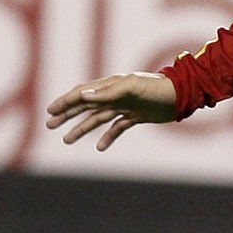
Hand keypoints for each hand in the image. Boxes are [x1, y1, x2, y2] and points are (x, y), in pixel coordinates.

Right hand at [45, 72, 177, 150]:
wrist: (183, 95)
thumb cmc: (157, 88)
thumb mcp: (132, 87)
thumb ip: (108, 92)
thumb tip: (83, 96)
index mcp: (111, 85)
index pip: (83, 93)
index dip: (66, 101)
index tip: (51, 111)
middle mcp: (116, 95)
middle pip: (86, 106)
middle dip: (67, 115)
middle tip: (50, 124)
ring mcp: (126, 106)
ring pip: (98, 119)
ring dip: (82, 128)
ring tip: (67, 140)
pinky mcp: (137, 116)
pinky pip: (117, 127)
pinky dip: (108, 137)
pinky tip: (99, 147)